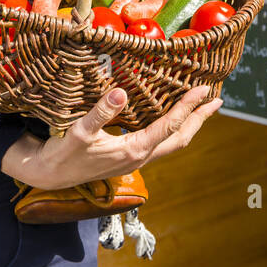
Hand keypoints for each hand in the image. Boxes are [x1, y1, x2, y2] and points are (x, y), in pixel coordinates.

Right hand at [0, 84, 222, 189]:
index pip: (169, 125)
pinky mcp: (129, 157)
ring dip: (189, 125)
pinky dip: (172, 129)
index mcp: (134, 150)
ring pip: (172, 143)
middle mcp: (140, 157)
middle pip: (180, 138)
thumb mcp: (78, 131)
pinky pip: (160, 142)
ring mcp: (136, 159)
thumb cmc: (63, 154)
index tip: (204, 90)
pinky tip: (170, 118)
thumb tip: (121, 91)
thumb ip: (100, 112)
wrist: (49, 176)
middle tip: (216, 100)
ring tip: (201, 108)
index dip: (188, 107)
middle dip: (199, 119)